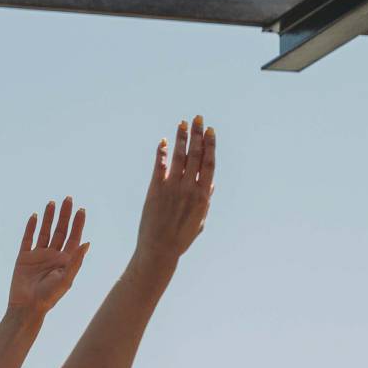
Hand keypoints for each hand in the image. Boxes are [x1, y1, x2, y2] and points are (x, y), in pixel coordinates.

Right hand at [8, 195, 88, 319]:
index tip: (81, 210)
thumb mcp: (66, 279)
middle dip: (65, 215)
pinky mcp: (24, 257)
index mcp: (65, 261)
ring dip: (49, 217)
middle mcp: (53, 256)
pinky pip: (28, 239)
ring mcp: (39, 256)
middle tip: (68, 199)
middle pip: (60, 231)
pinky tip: (34, 216)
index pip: (73, 237)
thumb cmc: (49, 297)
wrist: (27, 307)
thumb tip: (87, 242)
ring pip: (45, 231)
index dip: (77, 224)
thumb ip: (76, 261)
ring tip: (52, 203)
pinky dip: (30, 227)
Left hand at [136, 114, 214, 268]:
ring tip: (182, 123)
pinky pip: (160, 166)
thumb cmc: (182, 237)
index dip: (210, 145)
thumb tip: (211, 183)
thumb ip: (206, 200)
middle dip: (198, 134)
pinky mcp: (156, 190)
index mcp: (203, 195)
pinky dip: (162, 152)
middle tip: (198, 118)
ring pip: (179, 156)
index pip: (209, 164)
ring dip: (181, 138)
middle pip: (195, 155)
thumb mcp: (200, 220)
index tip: (211, 130)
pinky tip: (164, 141)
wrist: (160, 249)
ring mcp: (172, 188)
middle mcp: (189, 188)